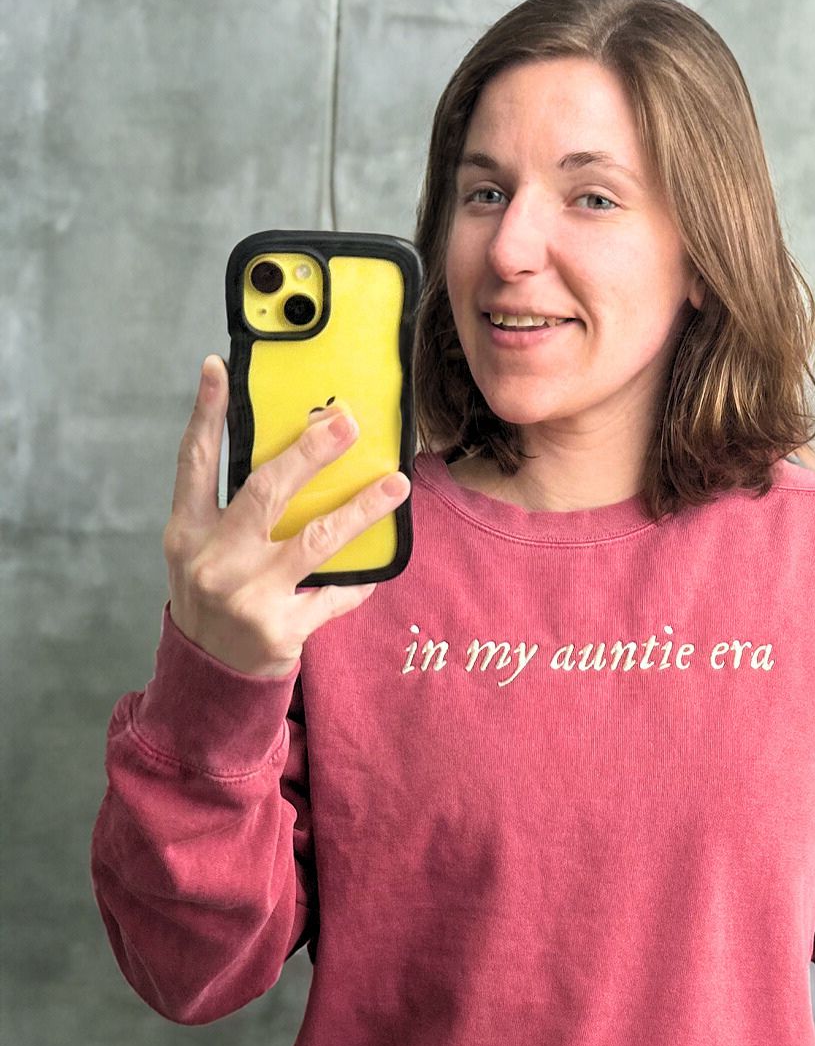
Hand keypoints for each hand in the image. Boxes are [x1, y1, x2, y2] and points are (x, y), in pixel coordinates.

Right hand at [162, 354, 410, 677]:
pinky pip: (336, 593)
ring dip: (362, 508)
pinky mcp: (282, 628)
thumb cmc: (216, 599)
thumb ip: (233, 511)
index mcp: (187, 533)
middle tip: (348, 424)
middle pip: (266, 491)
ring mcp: (247, 595)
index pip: (195, 461)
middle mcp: (212, 560)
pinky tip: (379, 566)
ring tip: (396, 483)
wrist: (213, 677)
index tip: (219, 367)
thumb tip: (294, 456)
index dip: (206, 412)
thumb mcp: (204, 552)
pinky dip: (360, 579)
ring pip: (316, 539)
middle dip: (311, 452)